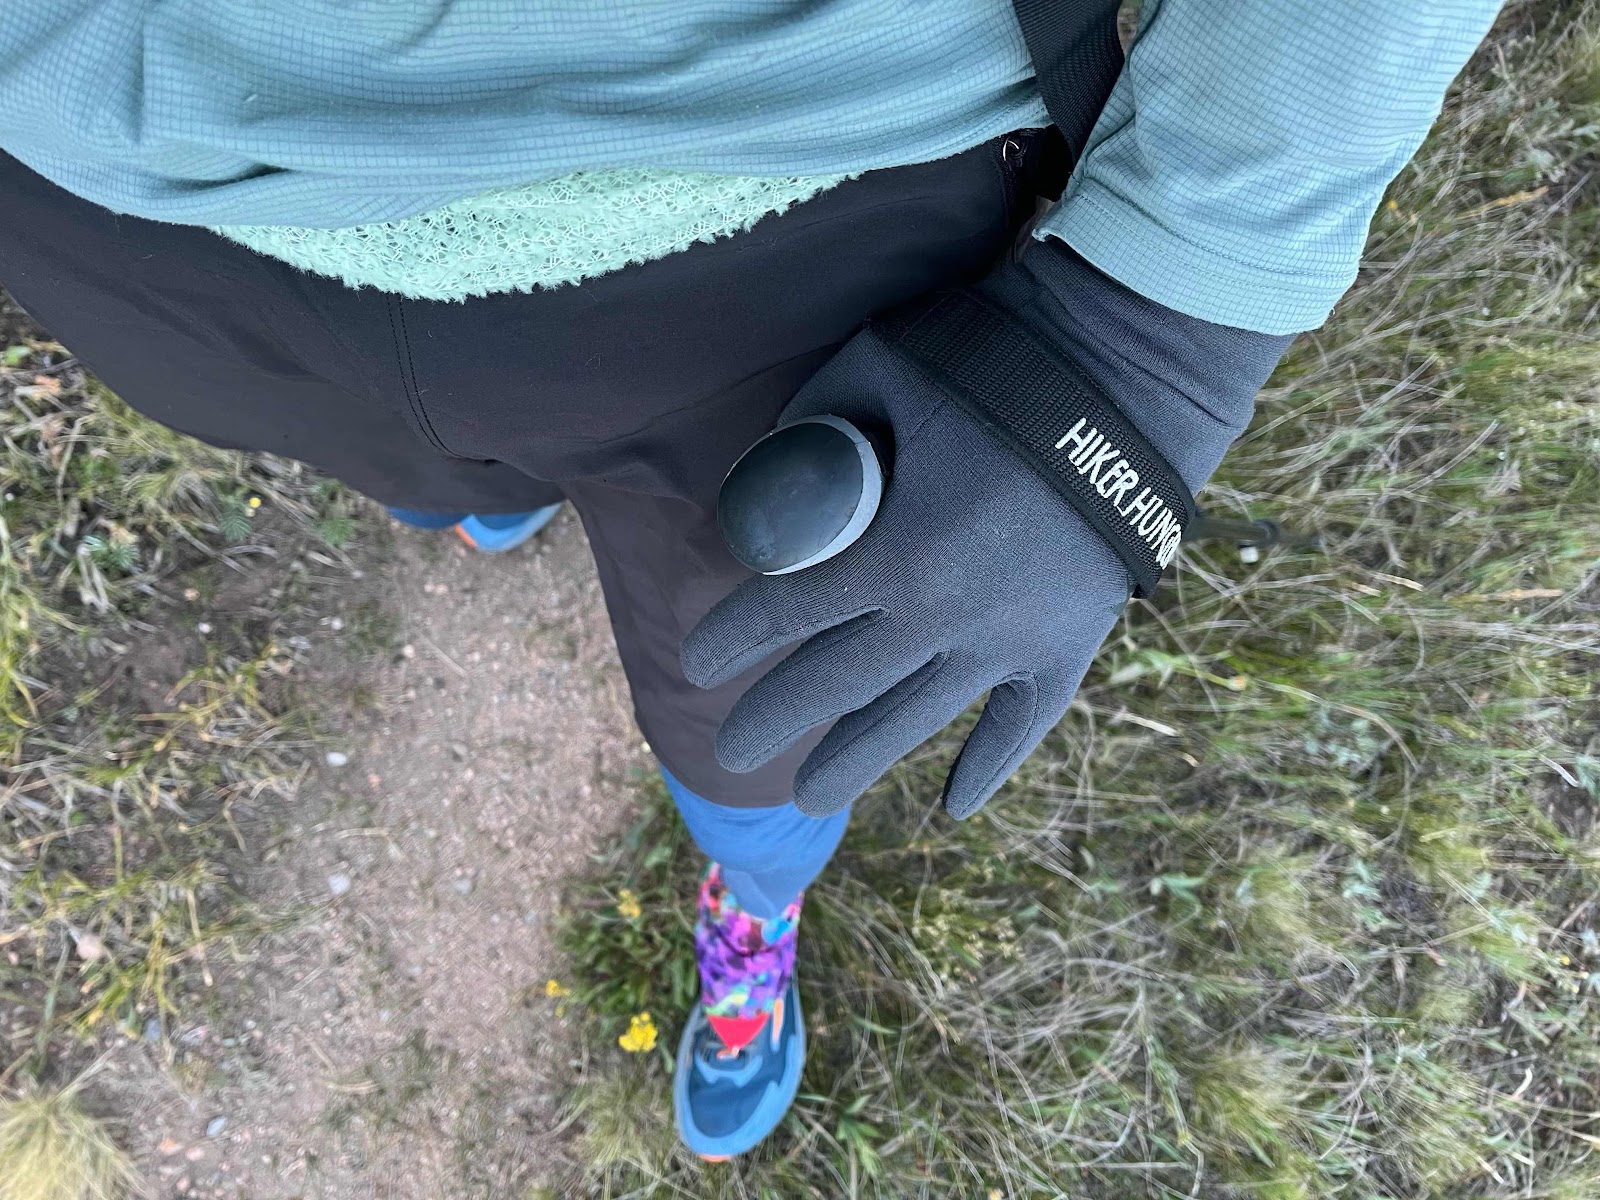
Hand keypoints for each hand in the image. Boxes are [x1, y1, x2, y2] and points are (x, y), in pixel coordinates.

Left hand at [682, 243, 1289, 817]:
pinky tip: (953, 805)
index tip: (697, 664)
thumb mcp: (880, 365)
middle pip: (834, 686)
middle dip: (773, 719)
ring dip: (855, 761)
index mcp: (892, 549)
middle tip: (732, 752)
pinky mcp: (1067, 644)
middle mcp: (942, 616)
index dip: (731, 641)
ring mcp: (1010, 641)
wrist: (1132, 370)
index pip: (782, 613)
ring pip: (913, 720)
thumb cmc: (997, 358)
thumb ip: (814, 424)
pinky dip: (988, 766)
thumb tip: (771, 478)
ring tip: (810, 797)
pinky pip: (1021, 724)